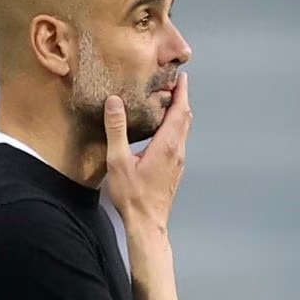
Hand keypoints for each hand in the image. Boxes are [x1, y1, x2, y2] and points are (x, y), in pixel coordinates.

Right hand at [103, 72, 191, 230]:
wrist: (147, 223)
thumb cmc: (133, 195)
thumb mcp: (118, 160)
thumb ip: (117, 130)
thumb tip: (114, 102)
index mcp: (167, 144)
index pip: (180, 110)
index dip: (181, 91)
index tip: (180, 76)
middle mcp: (177, 151)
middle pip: (185, 118)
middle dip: (181, 99)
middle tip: (173, 83)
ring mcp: (178, 162)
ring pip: (183, 130)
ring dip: (179, 113)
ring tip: (167, 101)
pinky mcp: (174, 170)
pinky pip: (178, 141)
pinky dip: (174, 128)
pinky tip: (161, 130)